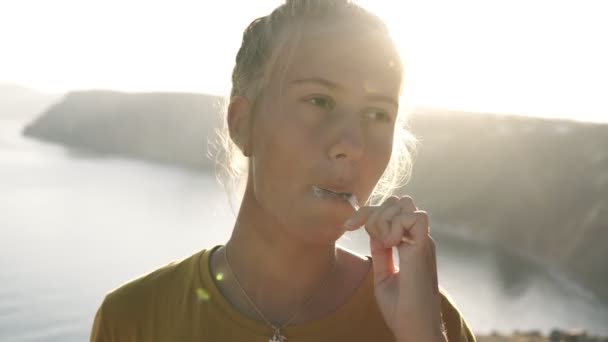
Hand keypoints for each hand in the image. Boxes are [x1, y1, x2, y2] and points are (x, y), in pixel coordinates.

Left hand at [344, 196, 445, 341]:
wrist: (413, 329)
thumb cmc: (401, 309)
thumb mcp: (383, 275)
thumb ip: (381, 253)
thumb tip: (373, 234)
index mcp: (411, 245)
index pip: (390, 212)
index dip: (366, 213)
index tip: (347, 226)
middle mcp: (419, 240)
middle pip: (397, 202)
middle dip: (374, 211)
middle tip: (362, 232)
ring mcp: (423, 243)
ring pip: (405, 204)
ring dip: (384, 217)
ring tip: (379, 241)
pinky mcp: (423, 249)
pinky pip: (416, 217)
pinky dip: (396, 224)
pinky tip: (389, 243)